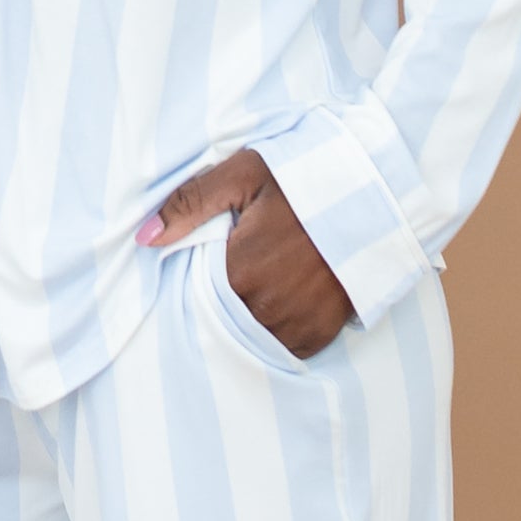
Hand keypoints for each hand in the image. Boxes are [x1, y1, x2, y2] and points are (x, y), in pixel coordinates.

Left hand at [136, 150, 355, 360]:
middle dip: (220, 298)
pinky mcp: (319, 333)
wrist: (376, 193)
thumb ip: (190, 203)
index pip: (194, 291)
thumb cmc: (305, 178)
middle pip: (221, 315)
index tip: (208, 261)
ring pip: (249, 334)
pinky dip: (275, 331)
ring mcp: (294, 323)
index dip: (196, 277)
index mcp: (239, 269)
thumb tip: (145, 238)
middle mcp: (264, 305)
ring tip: (259, 285)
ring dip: (248, 316)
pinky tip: (279, 303)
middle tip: (240, 268)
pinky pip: (282, 346)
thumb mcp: (244, 174)